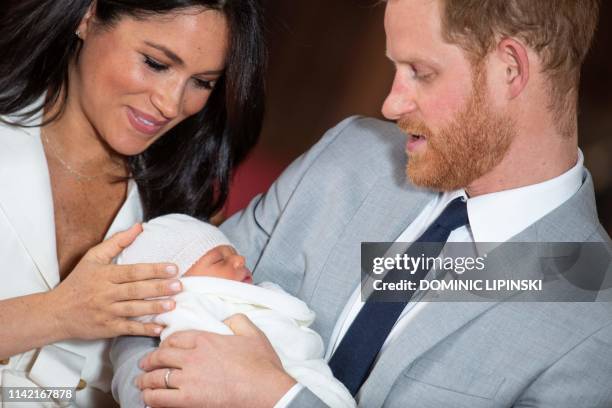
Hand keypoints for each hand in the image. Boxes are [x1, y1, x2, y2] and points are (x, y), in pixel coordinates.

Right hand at [47, 224, 182, 339]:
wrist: (56, 313)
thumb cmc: (78, 282)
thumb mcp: (93, 258)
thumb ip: (117, 242)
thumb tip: (139, 227)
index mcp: (105, 275)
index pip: (133, 271)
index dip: (154, 270)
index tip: (173, 268)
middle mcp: (105, 294)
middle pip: (136, 290)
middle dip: (158, 288)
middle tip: (179, 285)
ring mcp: (106, 312)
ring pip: (133, 309)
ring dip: (154, 308)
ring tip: (173, 304)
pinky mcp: (107, 328)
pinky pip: (128, 329)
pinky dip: (143, 329)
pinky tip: (159, 328)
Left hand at [137, 314, 296, 407]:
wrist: (267, 391)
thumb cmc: (262, 365)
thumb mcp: (253, 333)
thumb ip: (237, 320)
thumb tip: (227, 318)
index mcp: (206, 339)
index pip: (175, 338)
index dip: (165, 343)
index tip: (162, 348)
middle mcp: (193, 357)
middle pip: (161, 356)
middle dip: (149, 361)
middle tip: (144, 365)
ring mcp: (188, 379)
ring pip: (156, 378)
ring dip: (145, 380)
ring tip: (141, 383)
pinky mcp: (188, 400)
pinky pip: (160, 398)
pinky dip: (150, 398)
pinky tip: (149, 398)